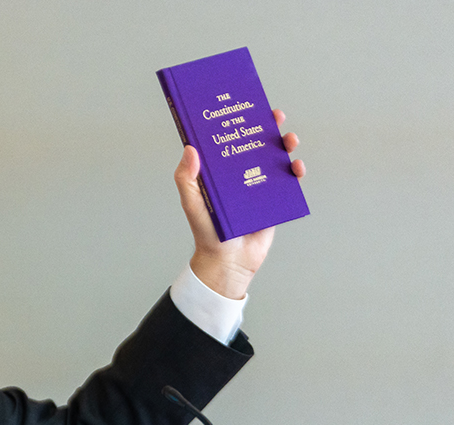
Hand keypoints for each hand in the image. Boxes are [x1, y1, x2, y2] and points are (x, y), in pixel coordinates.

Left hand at [174, 109, 304, 298]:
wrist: (227, 262)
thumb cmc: (206, 232)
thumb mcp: (191, 203)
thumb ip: (187, 179)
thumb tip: (189, 148)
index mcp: (220, 172)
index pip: (228, 141)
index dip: (236, 122)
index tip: (243, 105)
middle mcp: (240, 175)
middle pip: (256, 144)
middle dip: (267, 127)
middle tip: (273, 116)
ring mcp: (259, 186)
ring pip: (275, 159)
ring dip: (285, 145)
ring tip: (288, 139)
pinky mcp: (274, 201)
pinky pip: (288, 182)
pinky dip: (295, 172)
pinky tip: (296, 167)